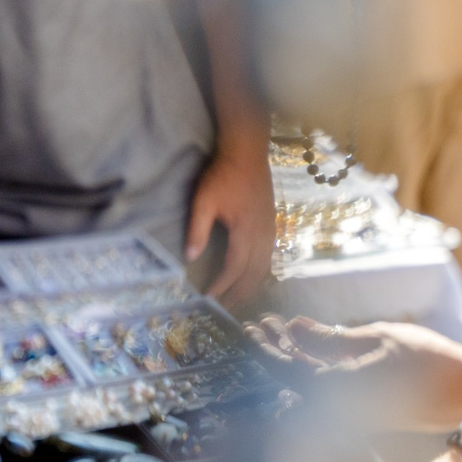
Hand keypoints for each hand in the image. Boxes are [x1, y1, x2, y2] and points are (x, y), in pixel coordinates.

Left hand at [188, 140, 275, 301]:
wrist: (248, 153)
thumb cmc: (223, 175)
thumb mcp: (203, 200)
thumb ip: (197, 229)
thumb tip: (189, 258)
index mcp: (246, 231)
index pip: (235, 268)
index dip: (223, 286)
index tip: (209, 299)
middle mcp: (263, 235)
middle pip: (254, 273)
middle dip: (240, 293)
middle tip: (226, 309)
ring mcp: (270, 229)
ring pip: (265, 266)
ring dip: (252, 285)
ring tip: (239, 297)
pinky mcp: (272, 223)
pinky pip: (270, 255)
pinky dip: (260, 271)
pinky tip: (252, 274)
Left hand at [248, 315, 461, 429]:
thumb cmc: (430, 362)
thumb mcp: (380, 338)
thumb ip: (333, 338)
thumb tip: (295, 328)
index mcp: (338, 389)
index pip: (286, 368)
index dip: (266, 346)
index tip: (254, 325)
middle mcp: (340, 410)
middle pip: (291, 381)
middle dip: (275, 352)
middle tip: (263, 326)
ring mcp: (351, 417)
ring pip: (308, 389)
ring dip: (293, 362)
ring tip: (285, 335)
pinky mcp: (364, 418)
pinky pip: (327, 396)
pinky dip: (314, 373)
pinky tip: (314, 354)